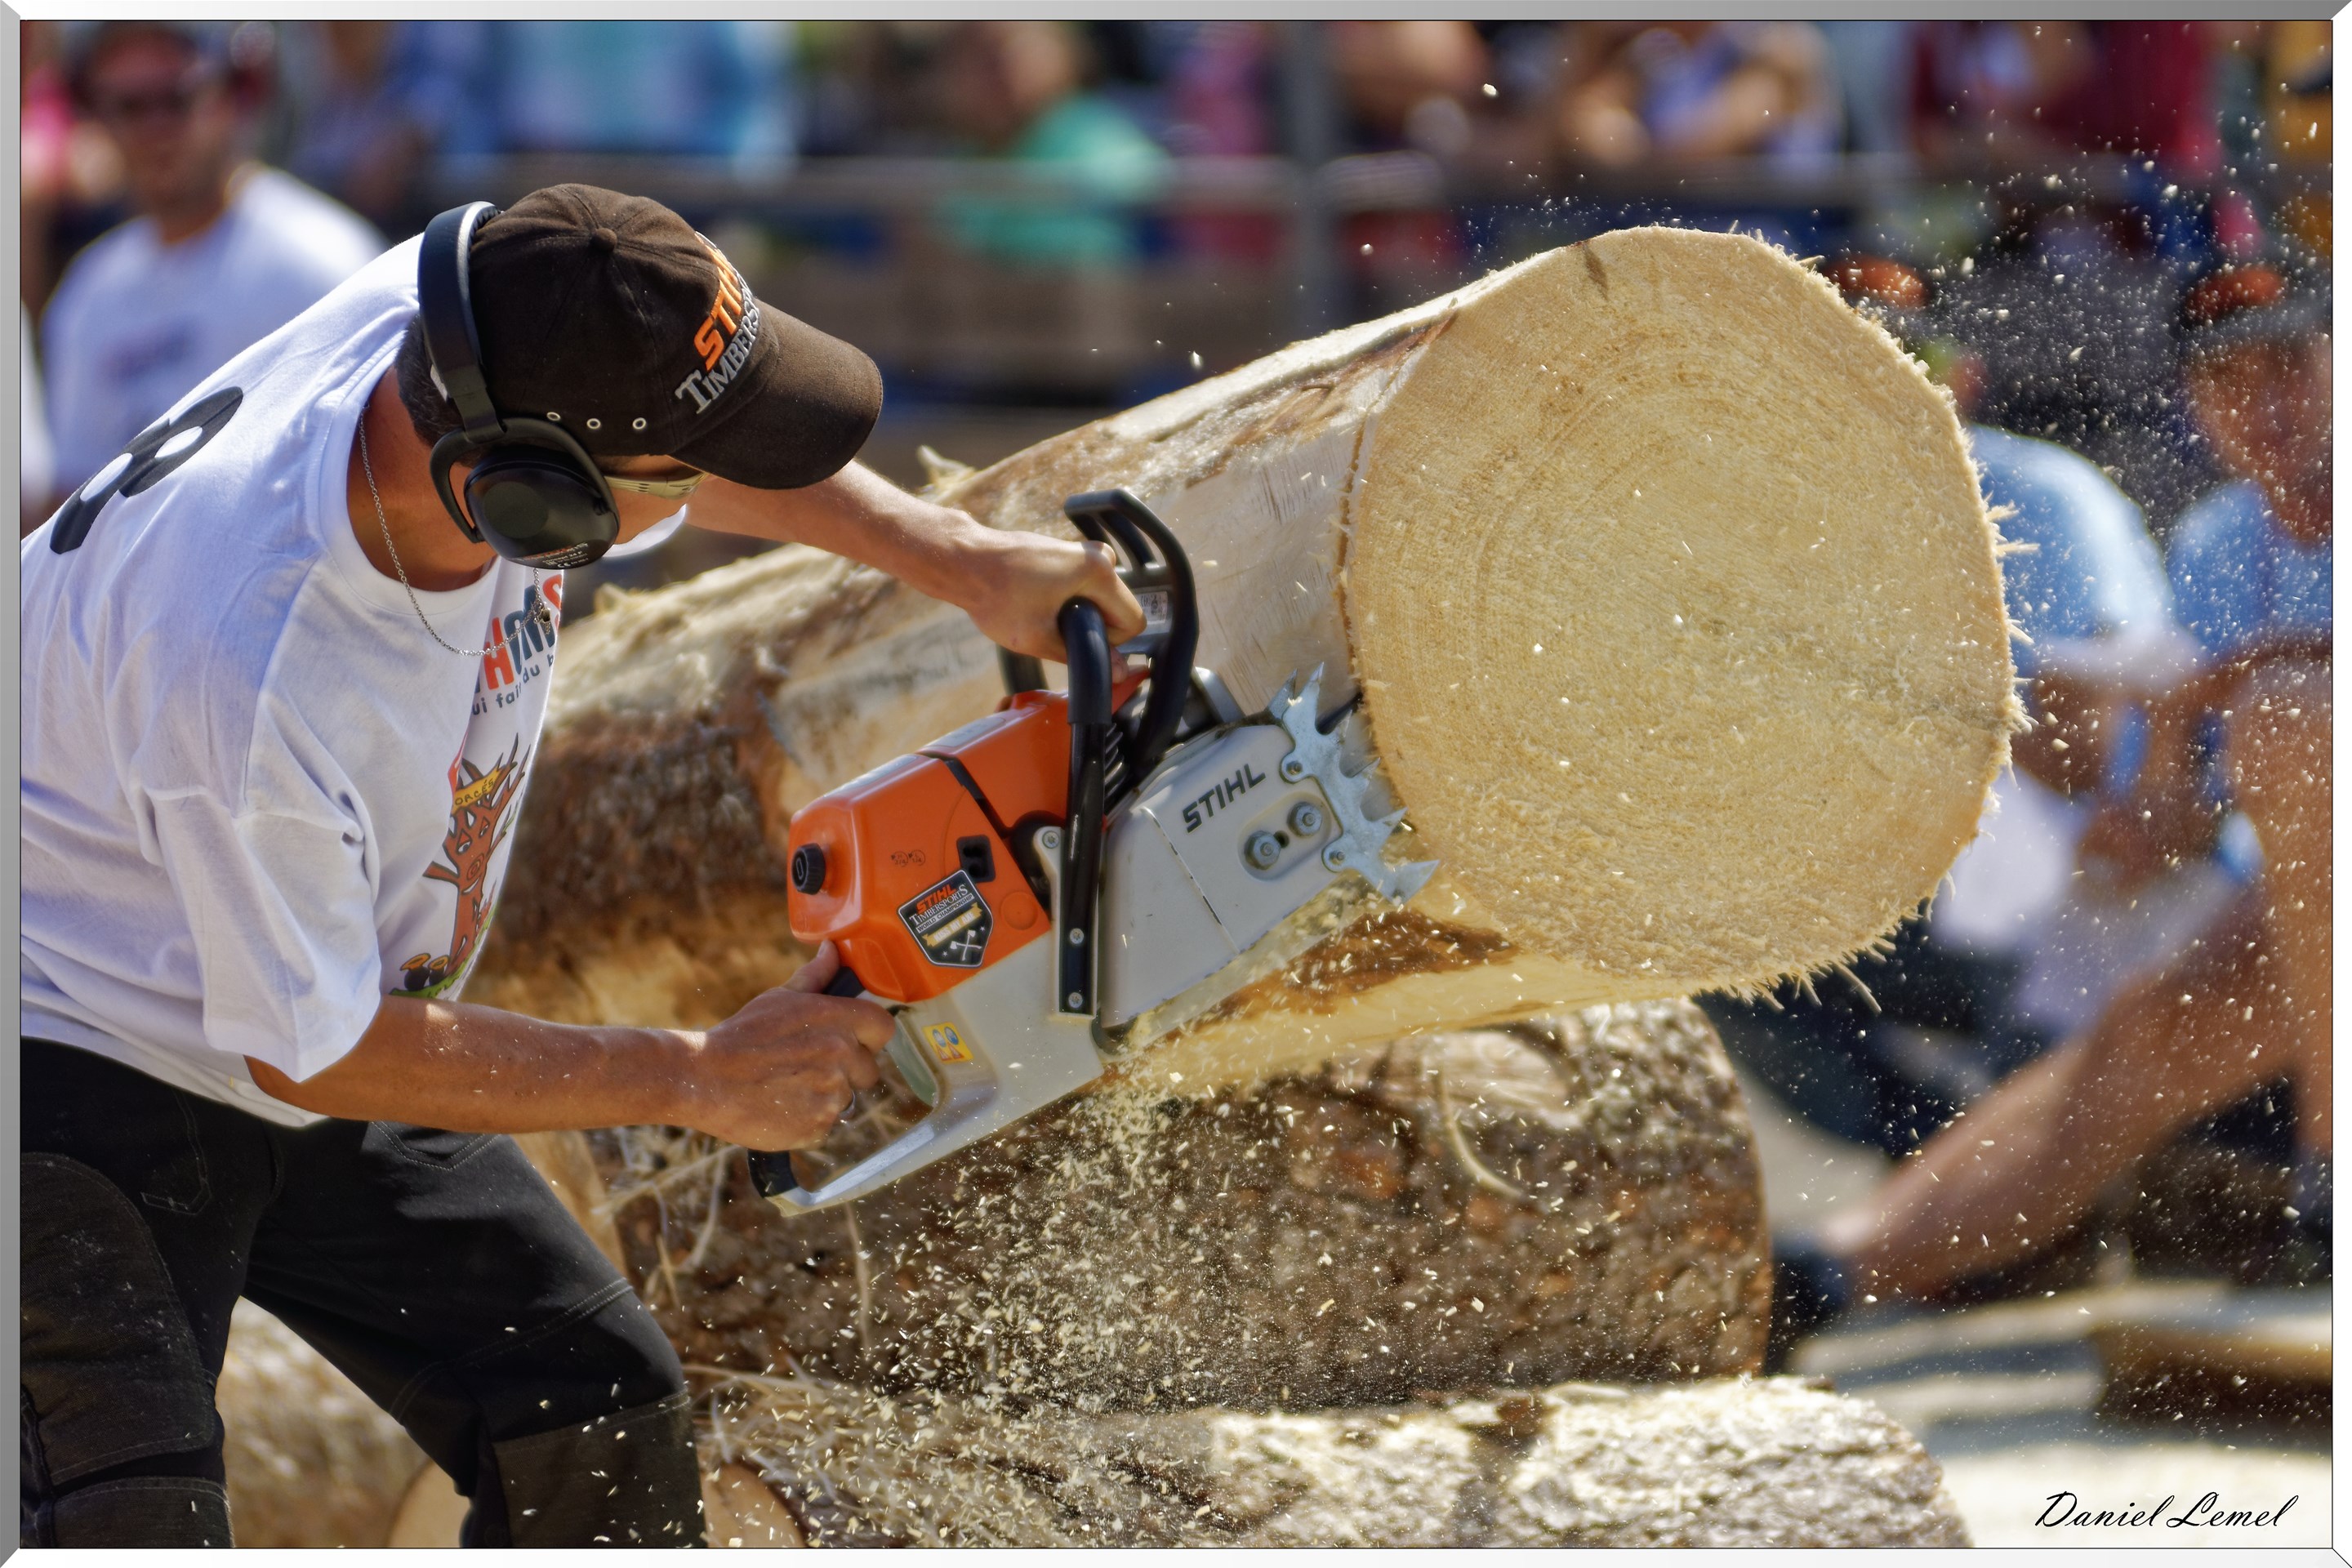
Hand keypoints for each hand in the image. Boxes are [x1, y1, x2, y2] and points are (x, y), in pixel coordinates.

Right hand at [672, 942, 896, 1149]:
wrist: (704, 1079)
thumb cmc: (742, 1036)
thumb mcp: (779, 999)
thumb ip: (816, 976)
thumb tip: (833, 948)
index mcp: (837, 1019)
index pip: (884, 1028)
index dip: (869, 1036)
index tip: (851, 1041)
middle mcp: (842, 1055)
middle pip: (869, 1070)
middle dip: (846, 1071)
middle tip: (807, 1067)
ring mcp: (832, 1094)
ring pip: (845, 1099)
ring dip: (823, 1096)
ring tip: (786, 1087)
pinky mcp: (818, 1127)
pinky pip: (826, 1125)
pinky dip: (808, 1121)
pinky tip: (780, 1107)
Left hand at [962, 525, 1146, 662]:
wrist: (965, 561)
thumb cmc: (997, 594)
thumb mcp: (1040, 638)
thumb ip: (1084, 657)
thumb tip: (1118, 671)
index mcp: (1099, 572)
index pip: (1133, 620)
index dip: (1110, 642)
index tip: (1076, 643)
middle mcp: (1097, 555)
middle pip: (1117, 608)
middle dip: (1092, 626)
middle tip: (1052, 629)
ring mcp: (1082, 550)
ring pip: (1100, 597)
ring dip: (1078, 613)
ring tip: (1040, 614)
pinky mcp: (1066, 551)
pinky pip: (1084, 584)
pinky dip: (1067, 598)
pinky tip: (1036, 602)